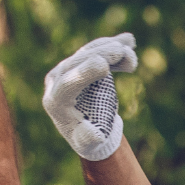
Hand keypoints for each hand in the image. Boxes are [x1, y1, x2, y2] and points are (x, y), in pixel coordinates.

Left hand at [43, 35, 137, 162]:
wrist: (89, 127)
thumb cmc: (87, 138)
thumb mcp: (88, 143)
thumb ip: (88, 139)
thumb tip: (94, 135)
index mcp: (55, 101)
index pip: (67, 84)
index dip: (84, 73)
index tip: (104, 65)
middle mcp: (57, 80)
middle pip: (77, 62)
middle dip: (100, 54)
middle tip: (120, 50)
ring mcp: (68, 68)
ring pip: (88, 52)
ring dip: (109, 48)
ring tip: (130, 50)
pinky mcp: (81, 62)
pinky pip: (96, 49)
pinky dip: (113, 45)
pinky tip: (129, 41)